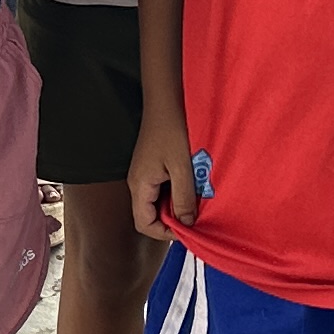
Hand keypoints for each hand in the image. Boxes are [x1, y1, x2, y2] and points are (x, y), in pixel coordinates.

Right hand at [127, 108, 196, 238]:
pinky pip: (162, 189)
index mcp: (140, 185)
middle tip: (196, 215)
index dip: (165, 232)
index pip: (144, 224)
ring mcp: (144, 174)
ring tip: (196, 200)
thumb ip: (184, 198)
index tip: (187, 229)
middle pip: (150, 215)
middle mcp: (138, 182)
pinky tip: (191, 185)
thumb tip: (186, 224)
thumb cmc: (172, 130)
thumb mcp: (183, 167)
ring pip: (158, 202)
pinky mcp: (152, 167)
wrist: (166, 101)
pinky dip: (176, 192)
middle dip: (173, 219)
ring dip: (176, 205)